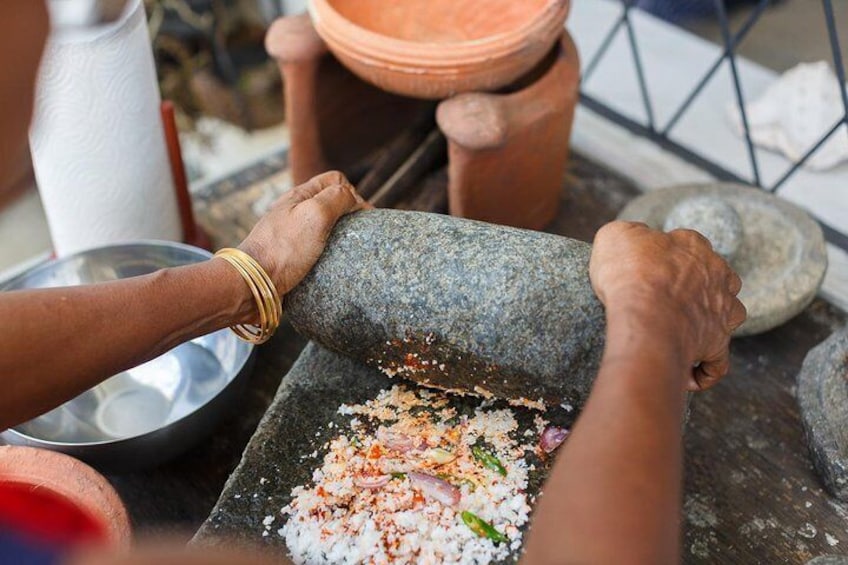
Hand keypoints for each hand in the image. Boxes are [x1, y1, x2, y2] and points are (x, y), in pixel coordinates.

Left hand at [238, 171, 368, 295]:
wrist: (253, 284)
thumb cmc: (282, 248)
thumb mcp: (315, 214)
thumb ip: (337, 198)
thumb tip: (354, 198)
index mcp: (300, 196)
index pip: (335, 181)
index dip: (353, 193)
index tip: (362, 216)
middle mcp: (296, 213)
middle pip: (332, 204)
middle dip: (349, 215)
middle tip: (358, 234)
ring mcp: (293, 236)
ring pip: (326, 229)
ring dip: (340, 237)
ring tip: (347, 250)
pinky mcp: (293, 259)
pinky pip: (318, 252)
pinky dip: (329, 256)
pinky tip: (332, 266)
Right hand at [589, 221, 745, 390]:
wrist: (645, 315)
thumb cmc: (629, 274)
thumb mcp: (615, 236)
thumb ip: (628, 234)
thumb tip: (632, 241)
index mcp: (693, 246)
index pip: (688, 244)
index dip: (666, 255)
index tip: (645, 268)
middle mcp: (716, 276)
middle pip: (716, 278)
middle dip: (697, 288)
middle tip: (664, 300)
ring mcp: (721, 312)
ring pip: (729, 314)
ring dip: (710, 323)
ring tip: (681, 333)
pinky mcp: (716, 346)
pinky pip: (716, 363)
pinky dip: (703, 370)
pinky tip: (686, 374)